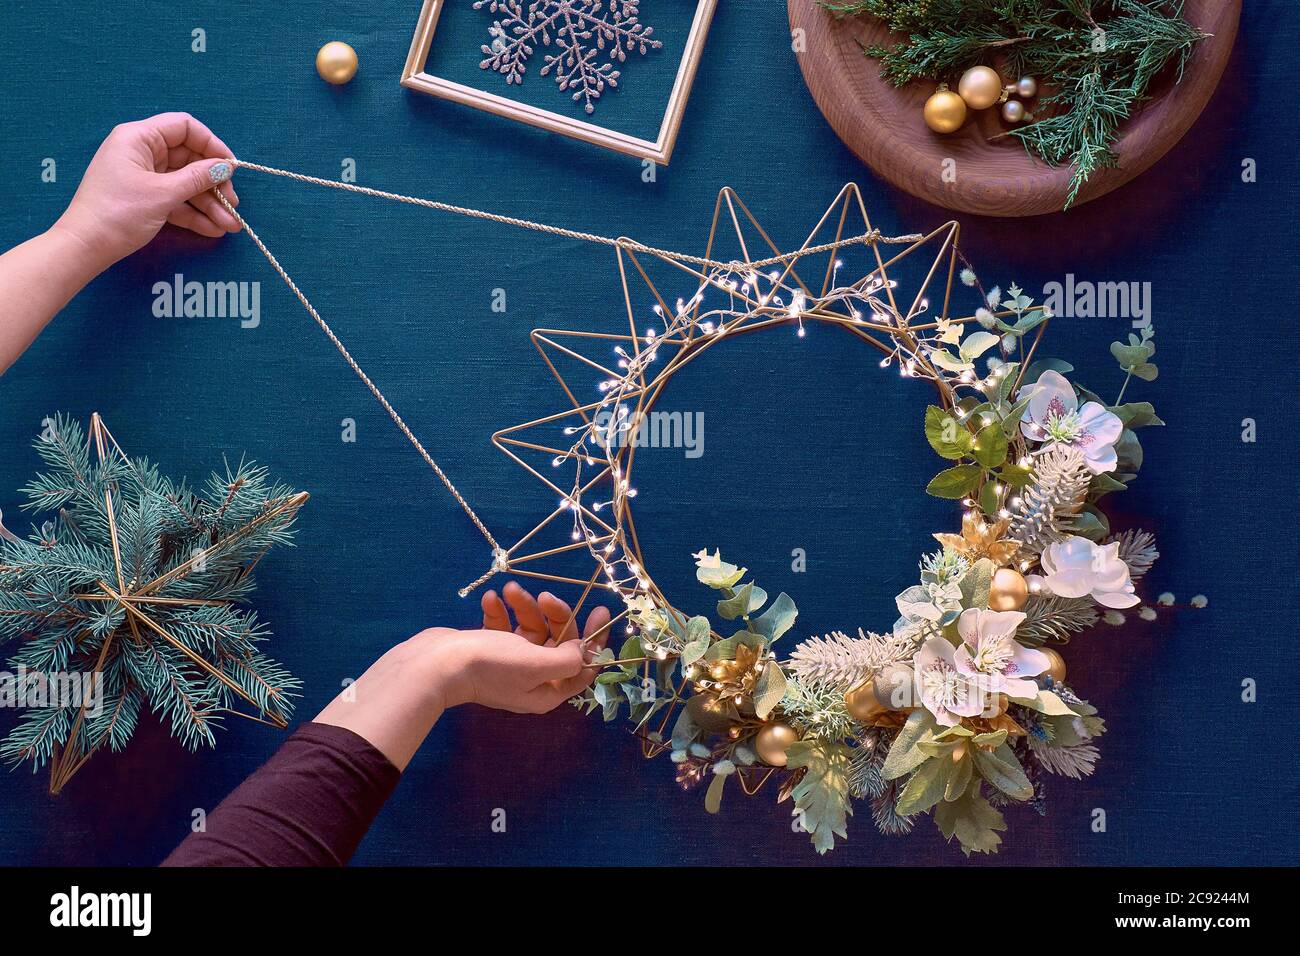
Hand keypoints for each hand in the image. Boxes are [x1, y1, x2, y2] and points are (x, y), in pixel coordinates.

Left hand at [52, 112, 240, 270]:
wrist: (86, 247)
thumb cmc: (118, 212)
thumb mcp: (162, 194)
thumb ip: (197, 178)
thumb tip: (225, 167)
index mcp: (139, 138)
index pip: (184, 128)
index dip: (211, 145)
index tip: (231, 168)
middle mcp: (143, 153)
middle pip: (189, 159)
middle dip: (214, 183)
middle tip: (233, 204)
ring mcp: (145, 176)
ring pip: (186, 183)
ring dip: (210, 204)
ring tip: (230, 226)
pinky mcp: (146, 198)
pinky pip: (177, 200)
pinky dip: (195, 214)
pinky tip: (214, 229)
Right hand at [313, 584, 610, 768]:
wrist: (435, 664)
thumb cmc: (490, 665)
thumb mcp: (538, 664)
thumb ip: (569, 659)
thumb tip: (586, 652)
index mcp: (547, 691)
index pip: (583, 666)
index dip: (595, 639)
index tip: (601, 610)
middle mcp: (531, 679)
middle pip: (557, 641)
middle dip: (553, 614)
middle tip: (544, 595)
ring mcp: (509, 663)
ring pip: (530, 627)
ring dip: (523, 604)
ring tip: (509, 589)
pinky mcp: (488, 647)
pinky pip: (504, 624)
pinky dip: (500, 609)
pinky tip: (490, 598)